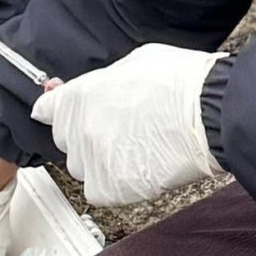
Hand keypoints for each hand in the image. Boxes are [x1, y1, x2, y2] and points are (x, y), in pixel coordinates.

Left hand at [30, 43, 222, 205]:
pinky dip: (114, 185)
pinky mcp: (111, 188)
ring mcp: (93, 160)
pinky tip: (137, 170)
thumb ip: (102, 82)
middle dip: (85, 137)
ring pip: (82, 169)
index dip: (54, 112)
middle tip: (117, 131)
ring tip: (134, 151)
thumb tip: (94, 90)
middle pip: (66, 141)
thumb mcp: (133, 63)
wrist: (209, 114)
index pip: (46, 110)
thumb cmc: (180, 84)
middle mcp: (79, 128)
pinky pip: (99, 192)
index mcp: (80, 95)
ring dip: (99, 162)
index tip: (55, 116)